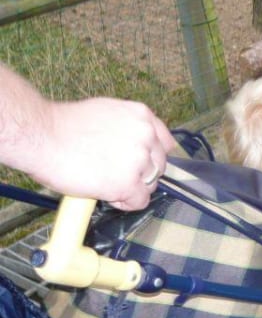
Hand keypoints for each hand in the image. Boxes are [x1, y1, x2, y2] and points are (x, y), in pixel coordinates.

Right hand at [33, 97, 176, 210]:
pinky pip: (139, 201)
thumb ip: (126, 128)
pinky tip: (109, 196)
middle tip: (117, 176)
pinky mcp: (128, 183)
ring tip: (108, 185)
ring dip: (132, 188)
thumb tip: (129, 144)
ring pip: (150, 184)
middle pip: (159, 165)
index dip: (151, 157)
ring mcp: (139, 160)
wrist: (41, 136)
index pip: (165, 143)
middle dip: (141, 174)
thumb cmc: (63, 126)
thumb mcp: (106, 113)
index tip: (141, 165)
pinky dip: (126, 203)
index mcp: (141, 116)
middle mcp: (146, 136)